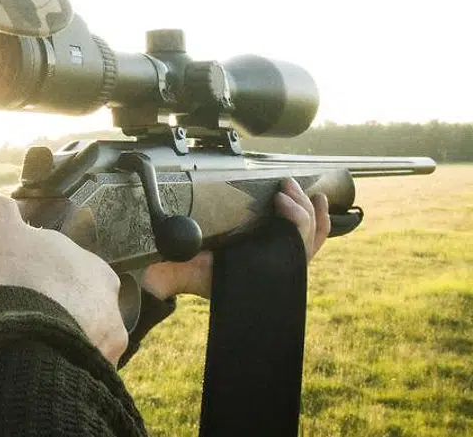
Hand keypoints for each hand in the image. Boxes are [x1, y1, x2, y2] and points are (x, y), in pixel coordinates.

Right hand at [0, 186, 130, 365]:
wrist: (9, 351)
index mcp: (92, 266)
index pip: (56, 264)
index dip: (21, 270)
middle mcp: (109, 307)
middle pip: (67, 303)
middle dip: (40, 307)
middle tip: (2, 317)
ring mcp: (103, 351)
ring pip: (69, 340)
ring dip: (45, 341)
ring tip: (9, 351)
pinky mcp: (89, 385)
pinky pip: (64, 374)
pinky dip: (45, 371)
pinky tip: (19, 372)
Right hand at [140, 177, 330, 299]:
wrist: (201, 286)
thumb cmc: (197, 277)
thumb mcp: (186, 274)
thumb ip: (171, 276)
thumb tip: (151, 279)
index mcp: (263, 267)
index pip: (295, 243)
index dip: (295, 219)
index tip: (279, 199)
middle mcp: (279, 265)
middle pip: (307, 234)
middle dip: (299, 206)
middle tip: (285, 186)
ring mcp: (285, 260)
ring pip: (314, 236)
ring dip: (309, 208)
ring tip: (296, 186)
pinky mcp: (284, 253)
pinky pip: (315, 239)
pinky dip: (321, 220)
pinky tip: (321, 201)